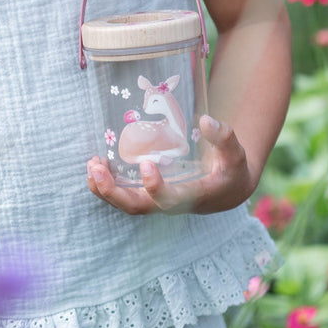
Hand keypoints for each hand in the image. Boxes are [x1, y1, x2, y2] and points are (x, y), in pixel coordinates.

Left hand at [86, 115, 258, 214]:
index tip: (145, 164)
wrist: (226, 190)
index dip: (155, 187)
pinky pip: (123, 196)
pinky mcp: (148, 195)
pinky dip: (106, 185)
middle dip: (113, 192)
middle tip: (96, 168)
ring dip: (104, 188)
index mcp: (192, 196)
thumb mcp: (235, 153)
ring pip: (125, 203)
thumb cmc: (230, 169)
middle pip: (137, 207)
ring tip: (91, 164)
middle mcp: (170, 204)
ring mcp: (157, 202)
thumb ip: (225, 137)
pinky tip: (95, 165)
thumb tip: (206, 120)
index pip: (169, 200)